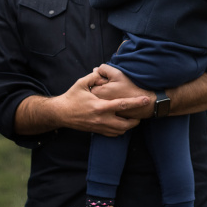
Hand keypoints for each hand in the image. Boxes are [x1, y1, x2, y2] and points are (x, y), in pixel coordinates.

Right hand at [16, 71, 149, 136]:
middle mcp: (102, 119)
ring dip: (128, 126)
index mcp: (100, 106)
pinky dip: (119, 130)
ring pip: (120, 131)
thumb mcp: (81, 83)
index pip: (122, 104)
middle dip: (136, 120)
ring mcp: (99, 127)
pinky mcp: (96, 131)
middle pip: (126, 124)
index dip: (136, 102)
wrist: (60, 113)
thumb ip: (93, 77)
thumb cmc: (71, 97)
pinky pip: (113, 134)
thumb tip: (101, 72)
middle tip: (140, 114)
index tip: (146, 100)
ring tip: (132, 119)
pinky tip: (121, 123)